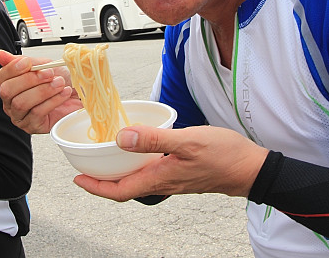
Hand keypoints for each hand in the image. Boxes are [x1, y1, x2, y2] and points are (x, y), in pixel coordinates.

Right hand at [0, 49, 81, 133]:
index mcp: (12, 85)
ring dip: (43, 90)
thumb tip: (1, 55)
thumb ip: (24, 61)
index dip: (12, 69)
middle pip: (7, 91)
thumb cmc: (63, 81)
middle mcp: (12, 102)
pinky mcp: (33, 126)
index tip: (28, 63)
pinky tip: (63, 94)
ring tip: (59, 83)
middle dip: (29, 80)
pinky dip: (52, 101)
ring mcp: (21, 116)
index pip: (1, 78)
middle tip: (49, 73)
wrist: (82, 94)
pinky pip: (37, 113)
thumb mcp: (44, 65)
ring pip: (21, 103)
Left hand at [74, 125, 268, 200]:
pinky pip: (151, 173)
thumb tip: (122, 138)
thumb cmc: (224, 155)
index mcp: (159, 178)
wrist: (251, 168)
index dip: (96, 188)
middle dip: (102, 181)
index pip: (120, 191)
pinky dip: (136, 165)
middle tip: (85, 167)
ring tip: (105, 157)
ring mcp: (172, 180)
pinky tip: (138, 149)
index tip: (78, 179)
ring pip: (137, 181)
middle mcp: (163, 183)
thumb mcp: (187, 141)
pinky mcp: (181, 174)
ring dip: (118, 173)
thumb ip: (154, 139)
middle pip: (125, 188)